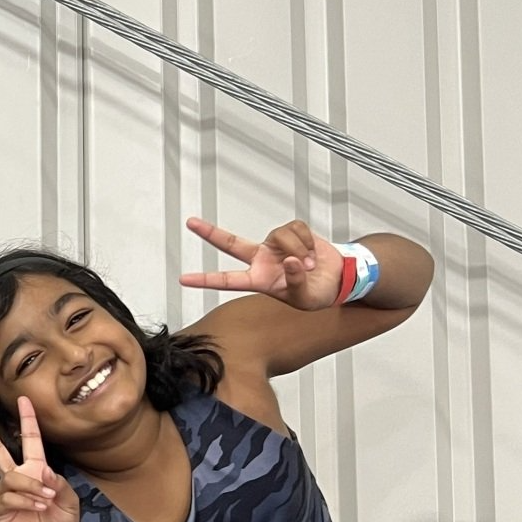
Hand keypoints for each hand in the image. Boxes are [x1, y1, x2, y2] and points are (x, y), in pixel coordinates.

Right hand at [0, 396, 78, 521]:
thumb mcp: (70, 500)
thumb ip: (59, 483)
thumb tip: (42, 471)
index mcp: (35, 471)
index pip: (29, 440)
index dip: (27, 420)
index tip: (24, 400)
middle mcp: (17, 479)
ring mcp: (5, 494)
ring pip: (11, 477)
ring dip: (32, 487)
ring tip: (46, 501)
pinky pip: (8, 497)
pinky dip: (26, 501)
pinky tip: (37, 509)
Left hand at [179, 216, 341, 310]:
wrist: (337, 279)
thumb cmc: (316, 293)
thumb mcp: (304, 298)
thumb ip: (295, 282)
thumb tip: (289, 262)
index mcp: (258, 280)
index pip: (227, 280)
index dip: (205, 280)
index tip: (184, 279)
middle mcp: (261, 259)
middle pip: (231, 244)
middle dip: (211, 233)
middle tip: (191, 223)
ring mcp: (275, 245)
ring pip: (278, 235)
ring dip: (297, 249)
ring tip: (308, 264)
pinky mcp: (292, 232)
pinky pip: (295, 228)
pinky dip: (307, 241)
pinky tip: (312, 252)